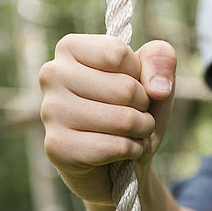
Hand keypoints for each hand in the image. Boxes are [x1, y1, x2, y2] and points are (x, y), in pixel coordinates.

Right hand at [39, 34, 176, 204]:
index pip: (118, 53)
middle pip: (124, 88)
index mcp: (70, 48)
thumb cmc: (133, 109)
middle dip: (143, 106)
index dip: (139, 73)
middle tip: (134, 113)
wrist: (118, 162)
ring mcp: (50, 111)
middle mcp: (52, 74)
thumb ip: (161, 59)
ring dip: (142, 130)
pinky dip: (133, 150)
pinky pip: (115, 147)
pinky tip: (124, 151)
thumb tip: (157, 88)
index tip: (132, 82)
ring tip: (132, 131)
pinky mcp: (56, 147)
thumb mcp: (156, 77)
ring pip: (122, 120)